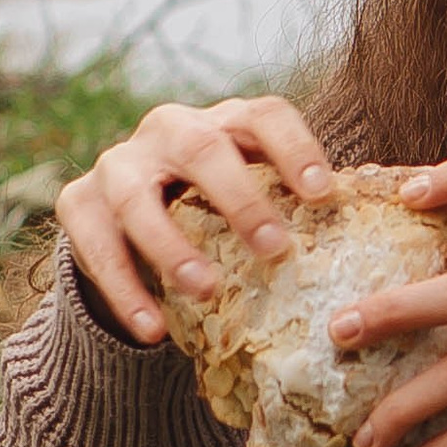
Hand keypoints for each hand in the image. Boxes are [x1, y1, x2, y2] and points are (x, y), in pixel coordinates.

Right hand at [56, 95, 335, 345]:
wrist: (127, 226)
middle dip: (239, 197)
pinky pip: (97, 245)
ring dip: (173, 246)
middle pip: (201, 147)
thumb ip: (291, 211)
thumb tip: (369, 247)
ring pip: (137, 198)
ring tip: (207, 292)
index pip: (263, 116)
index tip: (324, 196)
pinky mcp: (77, 203)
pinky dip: (125, 289)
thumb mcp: (251, 199)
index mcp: (224, 122)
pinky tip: (153, 331)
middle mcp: (168, 130)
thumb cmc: (214, 214)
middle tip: (275, 250)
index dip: (295, 148)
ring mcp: (118, 163)